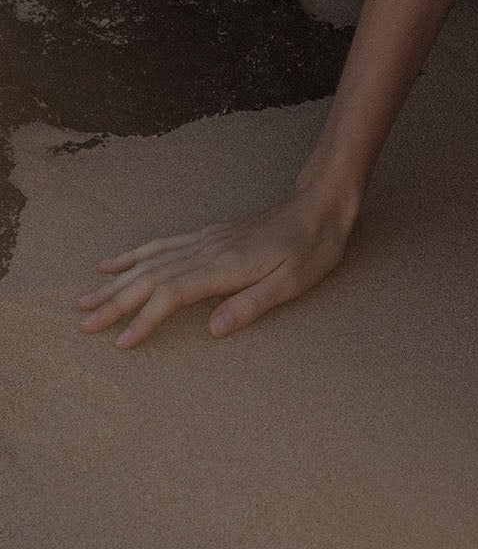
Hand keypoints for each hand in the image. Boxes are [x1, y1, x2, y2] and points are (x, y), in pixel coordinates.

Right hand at [75, 186, 358, 348]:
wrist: (322, 205)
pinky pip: (162, 245)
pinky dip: (134, 255)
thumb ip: (251, 305)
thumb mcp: (292, 282)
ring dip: (116, 281)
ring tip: (84, 298)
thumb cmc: (312, 248)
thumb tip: (212, 330)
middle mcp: (208, 250)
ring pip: (150, 261)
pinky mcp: (209, 235)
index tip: (120, 342)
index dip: (144, 319)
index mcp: (226, 266)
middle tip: (84, 325)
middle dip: (115, 302)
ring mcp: (206, 240)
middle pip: (152, 277)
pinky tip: (115, 262)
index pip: (173, 293)